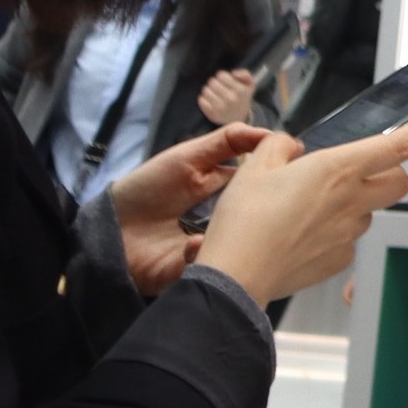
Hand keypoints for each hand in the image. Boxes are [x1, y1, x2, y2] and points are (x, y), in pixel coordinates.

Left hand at [107, 124, 270, 293]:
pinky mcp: (197, 272)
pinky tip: (191, 243)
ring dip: (236, 233)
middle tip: (276, 202)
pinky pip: (211, 266)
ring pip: (240, 243)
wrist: (108, 227)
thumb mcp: (189, 156)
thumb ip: (230, 141)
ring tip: (227, 223)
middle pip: (259, 217)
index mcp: (228, 194)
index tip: (299, 172)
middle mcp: (227, 221)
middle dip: (267, 211)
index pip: (263, 186)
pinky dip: (203, 252)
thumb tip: (278, 135)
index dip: (280, 180)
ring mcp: (214, 247)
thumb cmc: (148, 187)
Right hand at [195, 111, 407, 306]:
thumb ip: (279, 148)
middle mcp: (352, 200)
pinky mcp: (339, 260)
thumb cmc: (244, 224)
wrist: (235, 276)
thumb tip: (289, 148)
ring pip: (370, 212)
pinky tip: (303, 236)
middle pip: (398, 182)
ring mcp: (349, 233)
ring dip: (355, 205)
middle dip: (389, 173)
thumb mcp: (255, 168)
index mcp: (337, 169)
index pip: (398, 145)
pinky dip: (335, 235)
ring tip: (310, 210)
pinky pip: (349, 241)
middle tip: (359, 173)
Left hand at [197, 67, 257, 127]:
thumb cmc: (242, 97)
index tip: (225, 80)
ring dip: (209, 90)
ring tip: (214, 93)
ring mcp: (221, 107)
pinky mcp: (212, 114)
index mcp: (240, 90)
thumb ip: (245, 74)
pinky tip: (209, 100)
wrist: (238, 118)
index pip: (221, 75)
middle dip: (214, 82)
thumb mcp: (249, 85)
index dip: (222, 76)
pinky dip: (203, 99)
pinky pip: (201, 100)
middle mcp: (231, 99)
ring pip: (205, 90)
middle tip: (218, 86)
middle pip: (212, 82)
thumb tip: (234, 73)